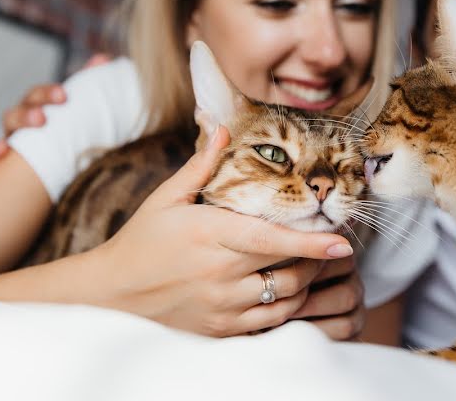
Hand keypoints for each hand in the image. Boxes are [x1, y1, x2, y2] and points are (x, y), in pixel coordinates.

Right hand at [0, 54, 110, 159]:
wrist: (60, 167)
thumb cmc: (67, 133)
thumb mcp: (78, 111)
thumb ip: (88, 86)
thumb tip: (103, 58)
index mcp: (39, 106)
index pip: (39, 95)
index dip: (48, 93)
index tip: (63, 96)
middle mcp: (23, 118)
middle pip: (21, 108)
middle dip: (30, 111)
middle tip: (42, 119)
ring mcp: (13, 137)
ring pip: (8, 125)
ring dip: (17, 126)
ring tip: (29, 131)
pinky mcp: (6, 157)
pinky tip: (1, 152)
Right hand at [86, 126, 355, 336]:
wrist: (112, 296)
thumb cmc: (141, 241)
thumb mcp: (166, 199)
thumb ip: (201, 165)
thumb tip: (222, 126)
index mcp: (209, 235)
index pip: (270, 239)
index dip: (310, 242)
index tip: (343, 242)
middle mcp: (219, 274)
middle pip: (287, 268)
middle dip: (317, 257)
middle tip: (330, 241)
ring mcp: (222, 306)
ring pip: (285, 297)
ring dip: (307, 281)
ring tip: (313, 263)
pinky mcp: (222, 329)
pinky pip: (271, 321)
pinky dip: (290, 307)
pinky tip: (291, 290)